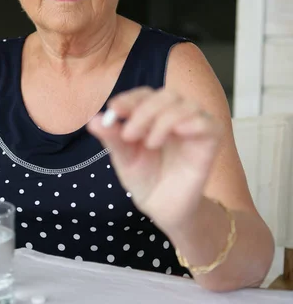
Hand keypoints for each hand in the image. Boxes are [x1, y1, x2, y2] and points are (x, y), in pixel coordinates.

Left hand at [87, 87, 222, 229]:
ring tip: (150, 144)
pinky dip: (190, 123)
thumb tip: (93, 121)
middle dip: (144, 111)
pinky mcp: (211, 141)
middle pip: (165, 96)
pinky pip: (206, 122)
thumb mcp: (124, 158)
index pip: (144, 95)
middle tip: (129, 134)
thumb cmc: (145, 179)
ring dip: (163, 120)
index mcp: (153, 116)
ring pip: (184, 105)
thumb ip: (112, 139)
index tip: (114, 109)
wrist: (164, 209)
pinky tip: (176, 134)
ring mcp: (194, 126)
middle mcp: (175, 116)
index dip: (130, 99)